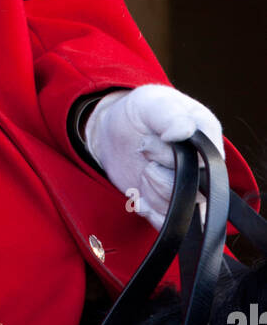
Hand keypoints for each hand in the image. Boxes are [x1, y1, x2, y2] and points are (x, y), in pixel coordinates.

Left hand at [84, 84, 223, 231]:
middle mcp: (203, 167)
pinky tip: (138, 190)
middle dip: (157, 170)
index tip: (158, 138)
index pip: (206, 164)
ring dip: (150, 187)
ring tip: (144, 166)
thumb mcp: (152, 102)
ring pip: (175, 208)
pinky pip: (164, 222)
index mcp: (207, 137)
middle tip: (144, 148)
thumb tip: (184, 131)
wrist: (116, 128)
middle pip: (191, 191)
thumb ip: (168, 114)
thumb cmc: (142, 110)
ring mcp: (189, 190)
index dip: (174, 156)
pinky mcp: (170, 206)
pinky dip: (147, 209)